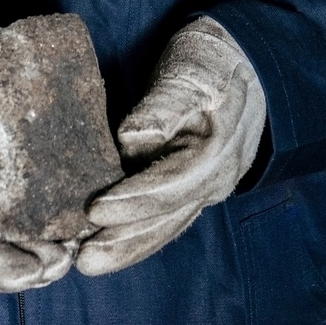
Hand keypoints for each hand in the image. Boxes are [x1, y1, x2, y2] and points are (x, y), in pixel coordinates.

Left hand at [78, 17, 265, 276]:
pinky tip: (109, 243)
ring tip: (88, 262)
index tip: (94, 209)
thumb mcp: (195, 71)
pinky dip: (137, 232)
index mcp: (217, 151)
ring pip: (166, 225)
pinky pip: (165, 216)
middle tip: (83, 259)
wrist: (242, 62)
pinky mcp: (192, 186)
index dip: (133, 200)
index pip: (171, 185)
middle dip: (125, 240)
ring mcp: (206, 187)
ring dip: (128, 247)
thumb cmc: (211, 62)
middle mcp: (215, 179)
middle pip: (168, 217)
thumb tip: (132, 136)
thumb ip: (166, 104)